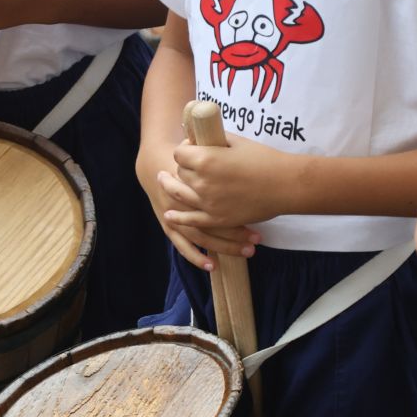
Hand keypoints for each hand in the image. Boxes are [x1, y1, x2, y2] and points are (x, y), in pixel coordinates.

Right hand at [137, 145, 258, 269]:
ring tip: (248, 251)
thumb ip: (217, 150)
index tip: (262, 214)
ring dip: (226, 246)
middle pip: (214, 220)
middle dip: (238, 231)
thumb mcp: (202, 150)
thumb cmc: (187, 160)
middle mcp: (181, 199)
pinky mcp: (168, 226)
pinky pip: (183, 245)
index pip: (220, 196)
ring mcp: (174, 215)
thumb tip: (243, 150)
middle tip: (258, 239)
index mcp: (191, 177)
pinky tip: (213, 266)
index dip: (242, 206)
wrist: (155, 167)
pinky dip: (196, 256)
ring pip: (203, 235)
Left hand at [167, 132, 293, 228]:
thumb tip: (200, 135)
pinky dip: (178, 218)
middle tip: (191, 164)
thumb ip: (214, 138)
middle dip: (183, 167)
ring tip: (163, 181)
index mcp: (205, 159)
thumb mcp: (236, 141)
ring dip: (170, 187)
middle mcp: (202, 182)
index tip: (191, 148)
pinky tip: (169, 215)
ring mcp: (208, 203)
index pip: (179, 153)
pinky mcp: (217, 219)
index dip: (184, 150)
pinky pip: (191, 220)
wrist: (285, 185)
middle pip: (180, 173)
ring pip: (180, 195)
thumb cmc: (263, 159)